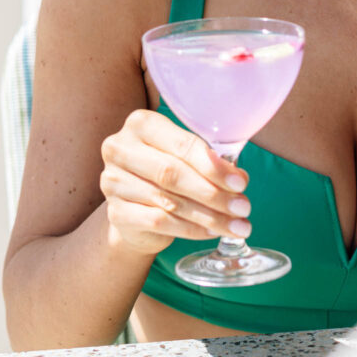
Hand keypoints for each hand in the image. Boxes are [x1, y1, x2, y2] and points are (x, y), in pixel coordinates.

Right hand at [98, 110, 252, 256]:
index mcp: (141, 124)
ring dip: (209, 216)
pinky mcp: (115, 212)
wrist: (137, 209)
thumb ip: (212, 162)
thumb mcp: (188, 159)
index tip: (240, 183)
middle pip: (173, 173)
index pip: (182, 144)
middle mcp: (120, 149)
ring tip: (236, 225)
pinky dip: (191, 229)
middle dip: (214, 193)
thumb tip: (239, 179)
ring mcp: (113, 181)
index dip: (214, 166)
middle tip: (243, 207)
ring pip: (169, 201)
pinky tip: (212, 232)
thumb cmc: (168, 172)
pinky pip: (159, 222)